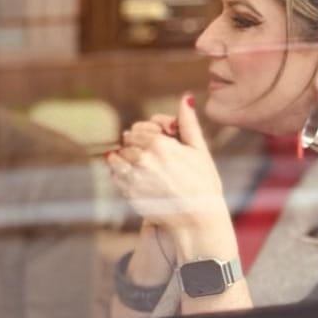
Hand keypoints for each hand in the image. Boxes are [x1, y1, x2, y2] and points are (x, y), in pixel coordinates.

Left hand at [106, 94, 226, 237]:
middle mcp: (143, 158)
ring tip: (141, 166)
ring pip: (116, 157)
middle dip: (135, 145)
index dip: (146, 134)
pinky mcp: (128, 192)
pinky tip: (136, 177)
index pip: (138, 129)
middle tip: (149, 155)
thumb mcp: (199, 150)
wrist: (197, 219)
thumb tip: (185, 98)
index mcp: (160, 144)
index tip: (154, 142)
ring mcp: (133, 176)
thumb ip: (188, 123)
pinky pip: (114, 175)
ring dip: (125, 158)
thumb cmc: (203, 184)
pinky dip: (120, 173)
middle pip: (126, 141)